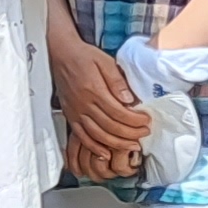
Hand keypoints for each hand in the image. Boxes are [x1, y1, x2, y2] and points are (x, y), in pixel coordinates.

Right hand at [51, 29, 146, 180]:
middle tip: (144, 133)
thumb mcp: (105, 61)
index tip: (147, 120)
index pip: (119, 112)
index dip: (135, 120)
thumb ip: (117, 81)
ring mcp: (75, 112)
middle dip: (131, 133)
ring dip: (116, 143)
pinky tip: (105, 153)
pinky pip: (81, 137)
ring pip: (98, 135)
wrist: (60, 53)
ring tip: (131, 145)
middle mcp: (83, 104)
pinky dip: (93, 147)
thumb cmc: (84, 56)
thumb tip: (130, 100)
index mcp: (94, 90)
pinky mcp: (70, 116)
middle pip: (110, 127)